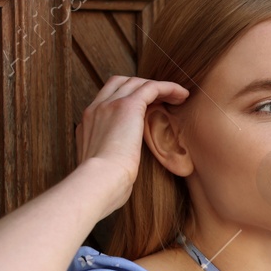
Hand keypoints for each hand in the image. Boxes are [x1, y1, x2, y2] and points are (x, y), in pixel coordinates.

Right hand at [74, 74, 188, 201]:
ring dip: (159, 87)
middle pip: (120, 84)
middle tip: (163, 98)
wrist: (99, 181)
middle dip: (142, 87)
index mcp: (88, 124)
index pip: (106, 100)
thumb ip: (110, 161)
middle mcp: (96, 109)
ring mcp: (110, 105)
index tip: (146, 108)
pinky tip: (182, 95)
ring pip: (136, 83)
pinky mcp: (127, 106)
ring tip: (178, 97)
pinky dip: (168, 88)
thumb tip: (122, 169)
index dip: (127, 98)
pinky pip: (151, 87)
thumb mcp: (102, 170)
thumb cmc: (103, 187)